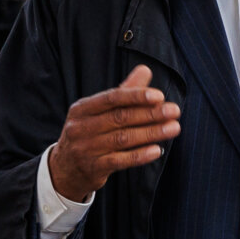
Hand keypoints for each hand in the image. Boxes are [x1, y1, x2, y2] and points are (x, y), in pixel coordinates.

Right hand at [47, 65, 181, 201]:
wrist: (65, 169)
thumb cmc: (89, 133)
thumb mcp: (98, 111)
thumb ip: (123, 92)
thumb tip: (145, 69)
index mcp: (82, 108)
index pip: (112, 98)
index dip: (136, 96)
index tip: (159, 96)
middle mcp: (81, 127)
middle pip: (120, 118)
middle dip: (150, 113)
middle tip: (174, 110)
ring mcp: (85, 149)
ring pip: (123, 139)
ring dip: (151, 133)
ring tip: (174, 128)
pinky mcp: (93, 168)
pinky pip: (120, 161)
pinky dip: (140, 155)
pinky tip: (157, 150)